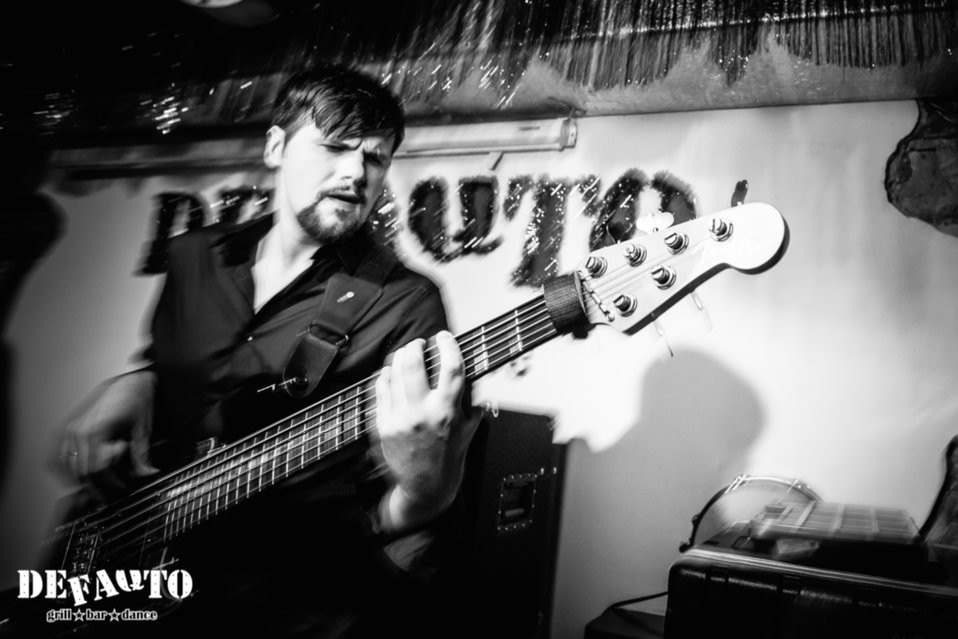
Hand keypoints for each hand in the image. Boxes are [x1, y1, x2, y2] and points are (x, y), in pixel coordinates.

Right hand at [56, 370, 157, 494]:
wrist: (129, 379)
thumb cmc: (135, 397)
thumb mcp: (142, 428)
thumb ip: (141, 454)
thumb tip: (146, 473)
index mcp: (94, 430)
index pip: (95, 470)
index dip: (109, 483)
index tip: (121, 487)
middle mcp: (77, 431)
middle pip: (80, 472)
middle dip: (97, 485)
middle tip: (111, 491)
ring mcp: (69, 429)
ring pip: (66, 467)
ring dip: (81, 479)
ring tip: (98, 484)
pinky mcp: (67, 428)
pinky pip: (58, 456)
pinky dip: (66, 468)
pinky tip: (79, 473)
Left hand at [374, 331, 479, 531]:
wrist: (426, 485)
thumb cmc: (449, 455)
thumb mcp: (470, 426)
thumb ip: (471, 397)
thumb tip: (470, 371)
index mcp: (448, 411)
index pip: (451, 367)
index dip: (448, 345)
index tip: (444, 337)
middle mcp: (423, 413)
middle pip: (414, 363)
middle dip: (416, 346)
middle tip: (419, 344)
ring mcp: (400, 418)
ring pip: (394, 373)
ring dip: (400, 358)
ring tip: (405, 356)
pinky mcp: (384, 425)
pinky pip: (380, 390)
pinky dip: (385, 376)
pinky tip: (390, 373)